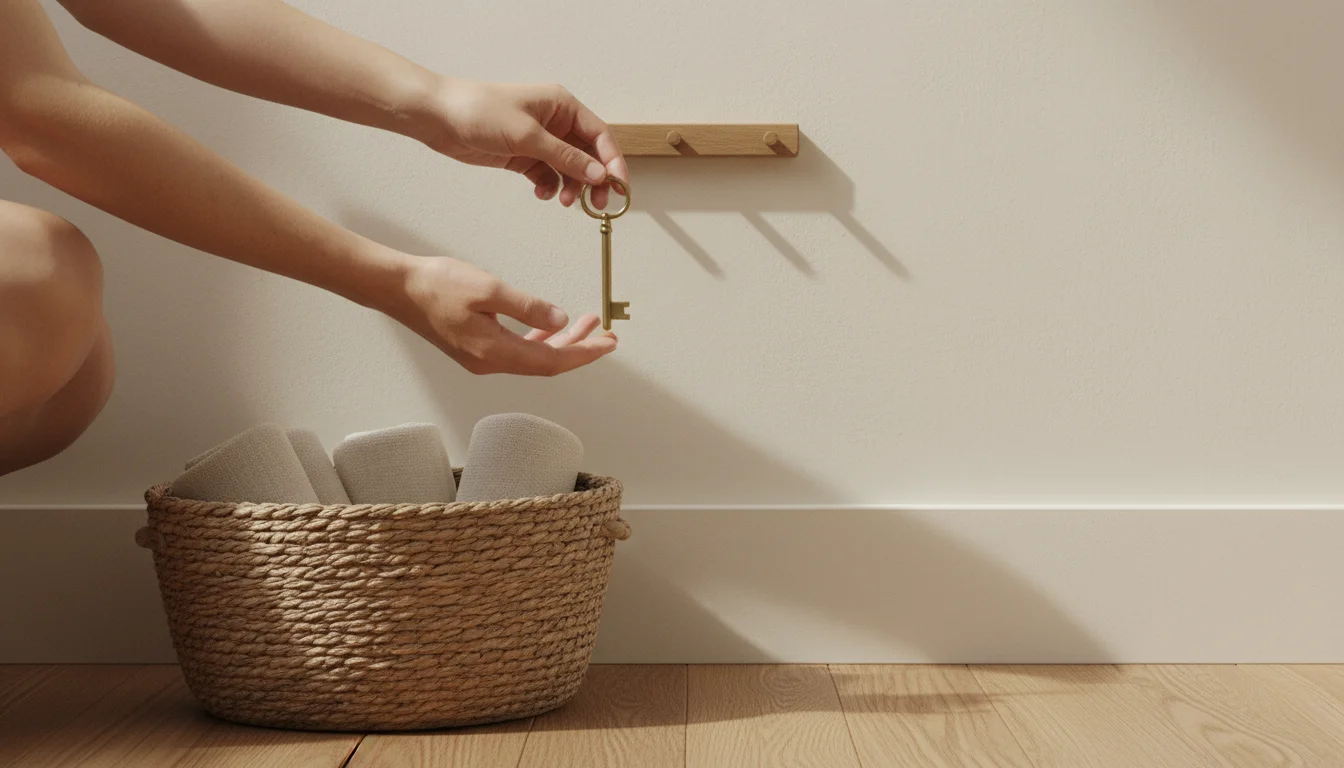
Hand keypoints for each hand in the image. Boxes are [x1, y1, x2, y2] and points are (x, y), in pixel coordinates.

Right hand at [386, 254, 615, 375]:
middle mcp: (490, 363)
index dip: (584, 353)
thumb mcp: (489, 289)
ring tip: (586, 323)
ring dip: (561, 342)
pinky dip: (539, 339)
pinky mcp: (475, 349)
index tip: (608, 344)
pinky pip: (517, 351)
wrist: (398, 289)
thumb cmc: (436, 285)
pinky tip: (550, 327)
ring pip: (533, 357)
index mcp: (494, 352)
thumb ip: (527, 307)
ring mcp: (481, 359)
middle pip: (546, 363)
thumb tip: (559, 321)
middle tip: (606, 335)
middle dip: (579, 349)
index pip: (552, 361)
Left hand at [414, 78, 629, 209]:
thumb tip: (598, 173)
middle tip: (598, 203)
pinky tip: (542, 194)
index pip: (600, 135)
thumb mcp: (528, 136)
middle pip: (588, 155)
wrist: (439, 117)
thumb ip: (566, 157)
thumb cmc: (479, 111)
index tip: (619, 186)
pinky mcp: (523, 156)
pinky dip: (549, 187)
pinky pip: (547, 175)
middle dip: (594, 179)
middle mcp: (555, 122)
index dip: (613, 161)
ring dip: (572, 186)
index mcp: (562, 106)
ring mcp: (539, 140)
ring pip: (569, 168)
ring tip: (565, 201)